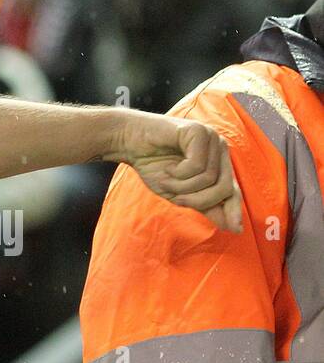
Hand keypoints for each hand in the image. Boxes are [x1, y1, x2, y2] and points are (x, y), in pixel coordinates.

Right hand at [110, 111, 242, 231]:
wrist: (128, 141)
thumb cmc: (152, 164)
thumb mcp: (180, 192)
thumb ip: (206, 206)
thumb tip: (233, 228)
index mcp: (217, 161)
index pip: (233, 189)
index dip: (234, 209)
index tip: (235, 230)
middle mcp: (219, 148)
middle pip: (225, 187)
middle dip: (197, 199)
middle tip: (176, 198)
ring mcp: (211, 138)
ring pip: (209, 179)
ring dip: (182, 186)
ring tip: (166, 179)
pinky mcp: (198, 131)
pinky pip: (197, 166)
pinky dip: (179, 173)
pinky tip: (168, 168)